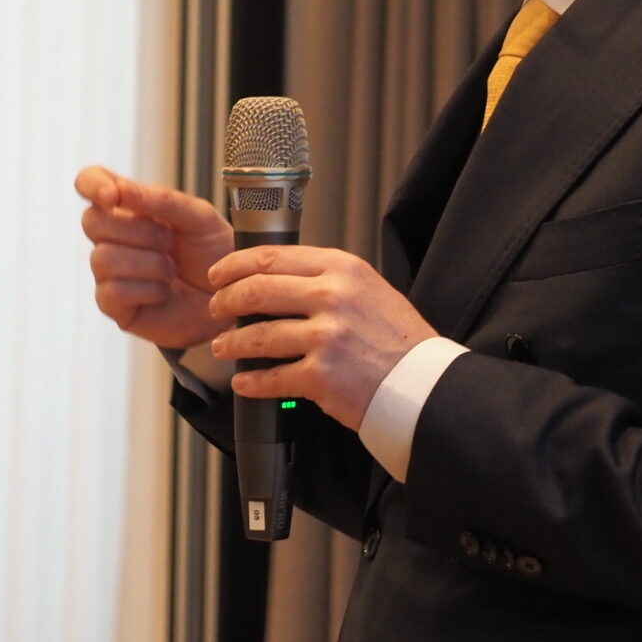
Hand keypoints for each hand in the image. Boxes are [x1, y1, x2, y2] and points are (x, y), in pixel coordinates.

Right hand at [76, 165, 232, 349]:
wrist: (229, 297)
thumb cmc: (214, 255)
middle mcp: (113, 236)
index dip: (92, 184)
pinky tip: (165, 292)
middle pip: (92, 220)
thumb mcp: (199, 218)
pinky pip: (113, 291)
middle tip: (170, 241)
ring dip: (149, 264)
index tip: (112, 196)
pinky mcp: (113, 305)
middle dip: (139, 230)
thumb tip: (120, 189)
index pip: (90, 182)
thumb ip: (161, 199)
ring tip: (172, 270)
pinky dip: (148, 290)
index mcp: (130, 206)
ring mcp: (109, 272)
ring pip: (103, 258)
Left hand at [205, 246, 437, 430]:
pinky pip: (273, 377)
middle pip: (257, 291)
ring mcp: (327, 337)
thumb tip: (278, 281)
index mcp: (342, 269)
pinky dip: (252, 382)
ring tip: (222, 348)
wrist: (424, 384)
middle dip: (226, 301)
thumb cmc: (399, 340)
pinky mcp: (322, 376)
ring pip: (259, 335)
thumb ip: (328, 280)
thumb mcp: (369, 289)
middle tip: (216, 309)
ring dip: (232, 343)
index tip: (219, 274)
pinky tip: (244, 382)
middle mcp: (333, 297)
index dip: (236, 265)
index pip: (273, 257)